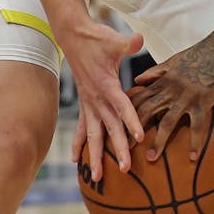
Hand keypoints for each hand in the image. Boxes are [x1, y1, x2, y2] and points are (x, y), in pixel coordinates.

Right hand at [62, 21, 145, 181]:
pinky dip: (78, 144)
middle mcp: (96, 99)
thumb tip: (139, 38)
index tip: (139, 138)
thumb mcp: (113, 40)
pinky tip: (76, 160)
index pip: (122, 106)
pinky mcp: (85, 104)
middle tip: (126, 169)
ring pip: (92, 135)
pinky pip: (81, 129)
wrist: (73, 36)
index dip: (131, 121)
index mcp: (106, 85)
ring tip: (98, 177)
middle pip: (109, 128)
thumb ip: (128, 43)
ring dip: (95, 156)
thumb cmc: (96, 38)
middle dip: (117, 150)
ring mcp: (89, 104)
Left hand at [132, 39, 213, 162]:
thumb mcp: (175, 60)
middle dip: (133, 130)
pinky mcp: (204, 100)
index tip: (116, 128)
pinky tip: (191, 157)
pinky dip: (194, 142)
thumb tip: (137, 81)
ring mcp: (187, 95)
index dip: (125, 112)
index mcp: (163, 79)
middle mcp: (171, 88)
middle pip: (147, 111)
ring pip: (167, 121)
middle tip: (124, 149)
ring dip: (158, 141)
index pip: (139, 97)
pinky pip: (197, 125)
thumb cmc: (202, 52)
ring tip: (150, 159)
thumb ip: (156, 72)